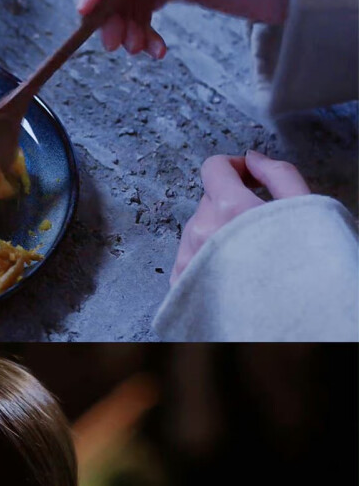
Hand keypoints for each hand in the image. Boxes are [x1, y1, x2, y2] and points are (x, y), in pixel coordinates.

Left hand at [169, 150, 309, 285]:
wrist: (292, 327)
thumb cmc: (302, 271)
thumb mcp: (304, 211)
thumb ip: (279, 175)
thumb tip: (255, 158)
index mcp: (230, 210)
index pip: (213, 168)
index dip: (235, 166)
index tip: (251, 178)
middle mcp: (201, 233)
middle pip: (207, 199)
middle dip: (231, 202)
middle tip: (260, 223)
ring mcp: (188, 261)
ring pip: (197, 229)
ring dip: (218, 232)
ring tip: (249, 255)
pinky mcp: (181, 286)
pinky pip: (187, 258)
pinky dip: (204, 259)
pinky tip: (231, 273)